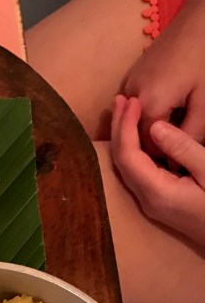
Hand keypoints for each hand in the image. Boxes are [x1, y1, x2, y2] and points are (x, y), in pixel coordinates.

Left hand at [111, 95, 204, 246]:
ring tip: (126, 110)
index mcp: (157, 193)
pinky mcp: (158, 202)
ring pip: (127, 167)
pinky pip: (137, 172)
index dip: (125, 126)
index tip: (131, 100)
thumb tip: (155, 126)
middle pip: (121, 162)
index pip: (128, 156)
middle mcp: (147, 200)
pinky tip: (139, 133)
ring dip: (124, 138)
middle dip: (119, 129)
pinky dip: (134, 150)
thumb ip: (183, 148)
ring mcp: (151, 203)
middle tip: (122, 99)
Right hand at [121, 0, 204, 153]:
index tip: (179, 166)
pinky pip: (133, 106)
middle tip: (176, 153)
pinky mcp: (132, 75)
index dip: (164, 160)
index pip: (148, 148)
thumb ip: (191, 133)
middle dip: (154, 147)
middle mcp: (130, 96)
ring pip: (133, 122)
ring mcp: (128, 84)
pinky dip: (144, 116)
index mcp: (148, 105)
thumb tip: (176, 160)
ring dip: (149, 131)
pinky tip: (166, 114)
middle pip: (137, 136)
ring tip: (171, 133)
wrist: (199, 17)